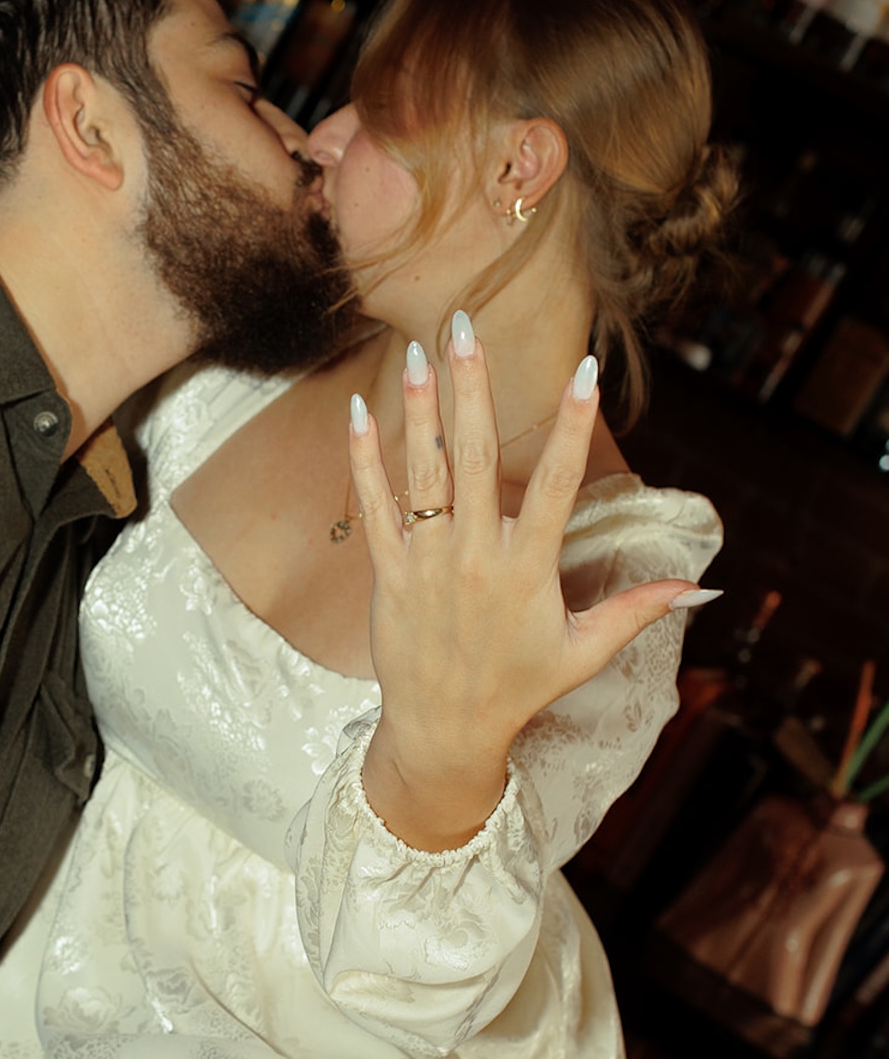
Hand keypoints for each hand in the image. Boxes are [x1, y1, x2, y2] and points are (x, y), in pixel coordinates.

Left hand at [351, 311, 715, 851]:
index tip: (583, 371)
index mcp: (529, 569)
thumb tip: (701, 585)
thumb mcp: (585, 652)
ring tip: (422, 350)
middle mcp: (476, 557)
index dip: (572, 425)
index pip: (557, 484)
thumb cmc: (519, 688)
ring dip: (422, 407)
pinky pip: (375, 507)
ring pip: (424, 472)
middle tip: (467, 325)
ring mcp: (427, 562)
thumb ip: (637, 610)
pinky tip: (358, 409)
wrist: (445, 733)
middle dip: (474, 386)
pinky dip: (364, 459)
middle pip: (475, 456)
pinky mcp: (387, 573)